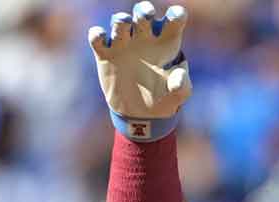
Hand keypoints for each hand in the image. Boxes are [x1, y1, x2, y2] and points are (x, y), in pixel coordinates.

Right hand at [87, 2, 190, 141]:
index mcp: (166, 42)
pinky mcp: (106, 54)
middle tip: (146, 16)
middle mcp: (144, 38)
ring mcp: (124, 44)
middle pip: (144, 13)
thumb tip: (177, 76)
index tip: (176, 17)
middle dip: (144, 10)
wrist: (139, 114)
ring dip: (121, 19)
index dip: (176, 14)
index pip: (174, 20)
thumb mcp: (177, 96)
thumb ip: (181, 86)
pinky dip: (97, 34)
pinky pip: (98, 37)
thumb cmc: (163, 99)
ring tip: (124, 24)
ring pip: (120, 20)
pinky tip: (100, 38)